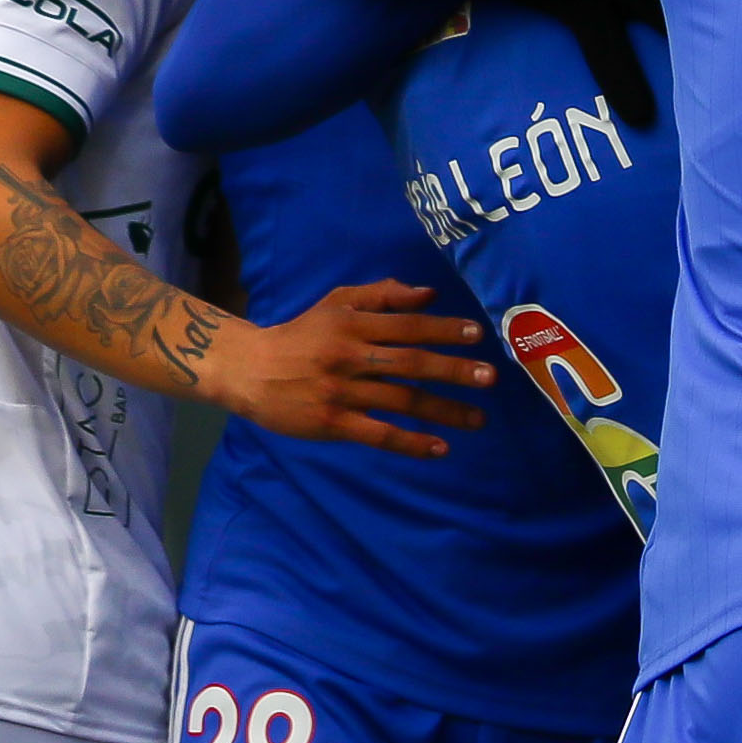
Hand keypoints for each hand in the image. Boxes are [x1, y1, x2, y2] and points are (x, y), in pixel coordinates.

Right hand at [216, 274, 493, 454]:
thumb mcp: (337, 303)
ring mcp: (341, 392)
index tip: (476, 336)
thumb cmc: (302, 334)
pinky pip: (379, 435)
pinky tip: (440, 448)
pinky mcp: (332, 423)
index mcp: (352, 324)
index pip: (406, 326)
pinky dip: (411, 443)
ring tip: (479, 419)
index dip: (443, 330)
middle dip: (453, 370)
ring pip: (401, 401)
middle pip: (410, 363)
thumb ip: (382, 295)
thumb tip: (429, 294)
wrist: (251, 370)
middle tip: (490, 378)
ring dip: (444, 411)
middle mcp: (349, 356)